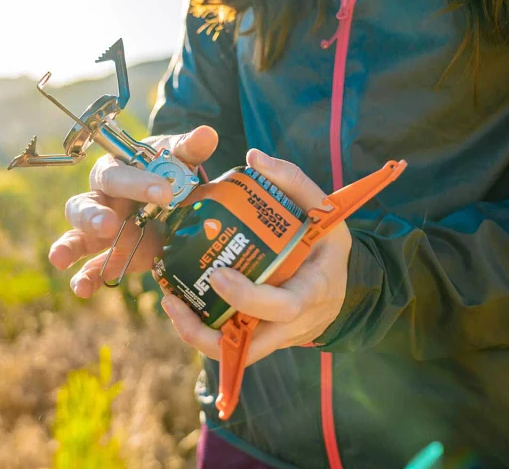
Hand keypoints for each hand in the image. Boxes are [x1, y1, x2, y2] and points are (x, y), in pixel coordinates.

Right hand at [48, 125, 218, 296]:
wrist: (173, 196)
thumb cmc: (166, 169)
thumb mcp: (177, 157)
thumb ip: (189, 148)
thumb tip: (207, 134)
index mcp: (114, 171)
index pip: (117, 175)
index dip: (137, 183)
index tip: (165, 193)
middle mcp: (102, 200)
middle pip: (83, 205)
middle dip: (92, 216)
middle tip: (109, 223)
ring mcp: (104, 231)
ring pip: (78, 236)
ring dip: (70, 247)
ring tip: (61, 258)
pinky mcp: (114, 255)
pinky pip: (94, 268)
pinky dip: (86, 279)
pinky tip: (82, 289)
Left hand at [160, 148, 351, 364]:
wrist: (339, 281)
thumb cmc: (327, 242)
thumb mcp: (322, 209)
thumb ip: (292, 180)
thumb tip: (254, 156)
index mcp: (315, 289)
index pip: (286, 306)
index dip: (250, 298)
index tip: (218, 275)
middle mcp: (296, 323)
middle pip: (254, 345)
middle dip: (209, 330)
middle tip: (174, 300)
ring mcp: (278, 335)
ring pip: (236, 352)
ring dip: (198, 335)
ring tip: (169, 304)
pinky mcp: (263, 337)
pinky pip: (232, 344)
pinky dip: (204, 329)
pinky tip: (181, 304)